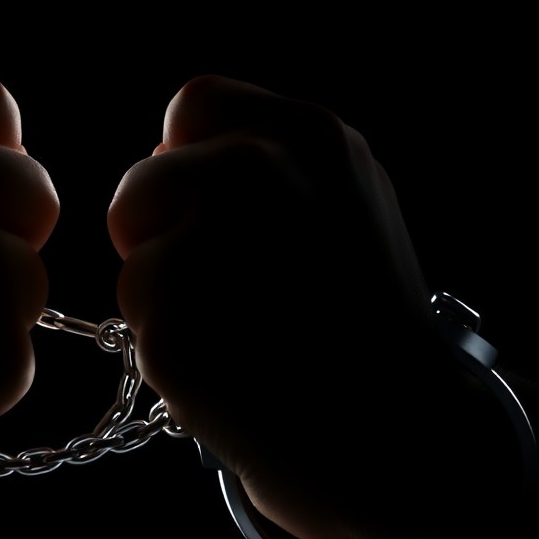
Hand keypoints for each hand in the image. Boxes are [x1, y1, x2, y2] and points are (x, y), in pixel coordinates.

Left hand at [108, 76, 511, 538]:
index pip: (195, 104)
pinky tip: (234, 373)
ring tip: (245, 336)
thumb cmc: (368, 323)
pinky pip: (136, 322)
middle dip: (166, 238)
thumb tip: (163, 152)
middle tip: (236, 295)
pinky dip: (170, 354)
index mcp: (310, 135)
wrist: (403, 434)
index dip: (191, 161)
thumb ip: (267, 165)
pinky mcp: (174, 317)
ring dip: (167, 302)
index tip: (222, 216)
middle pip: (144, 183)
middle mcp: (256, 173)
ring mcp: (213, 243)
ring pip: (136, 258)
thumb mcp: (347, 204)